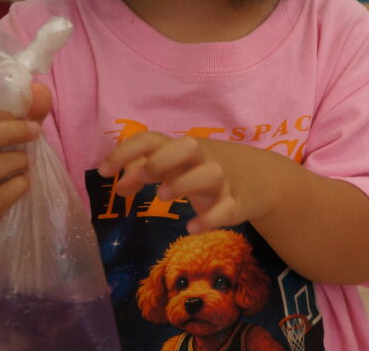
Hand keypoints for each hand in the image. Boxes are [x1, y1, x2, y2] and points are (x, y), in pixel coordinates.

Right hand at [0, 84, 50, 225]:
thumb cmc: (8, 156)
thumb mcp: (20, 130)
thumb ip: (30, 111)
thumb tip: (40, 92)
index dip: (0, 113)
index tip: (25, 118)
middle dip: (8, 133)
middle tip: (34, 133)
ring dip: (14, 162)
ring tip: (25, 162)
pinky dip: (17, 187)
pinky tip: (22, 182)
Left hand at [99, 134, 253, 233]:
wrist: (264, 179)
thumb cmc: (209, 170)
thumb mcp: (179, 166)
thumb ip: (147, 172)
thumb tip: (118, 186)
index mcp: (184, 149)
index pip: (152, 139)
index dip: (125, 152)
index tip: (103, 172)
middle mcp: (204, 159)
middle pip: (188, 146)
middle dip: (163, 159)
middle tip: (145, 178)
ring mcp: (223, 180)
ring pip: (210, 174)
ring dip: (184, 184)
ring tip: (163, 198)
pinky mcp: (237, 202)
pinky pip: (226, 209)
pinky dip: (209, 219)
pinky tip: (191, 228)